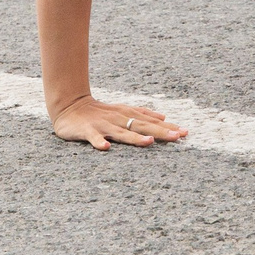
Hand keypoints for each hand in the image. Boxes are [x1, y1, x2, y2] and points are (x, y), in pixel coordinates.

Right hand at [52, 95, 185, 149]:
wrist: (69, 106)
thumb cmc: (99, 112)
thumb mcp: (123, 111)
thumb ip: (142, 114)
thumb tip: (164, 116)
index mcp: (127, 114)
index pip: (151, 120)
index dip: (168, 126)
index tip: (185, 132)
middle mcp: (118, 118)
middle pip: (141, 125)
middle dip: (160, 131)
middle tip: (178, 136)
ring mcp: (103, 125)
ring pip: (121, 132)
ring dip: (134, 137)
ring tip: (149, 142)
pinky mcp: (87, 131)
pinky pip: (93, 137)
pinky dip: (99, 142)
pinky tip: (106, 148)